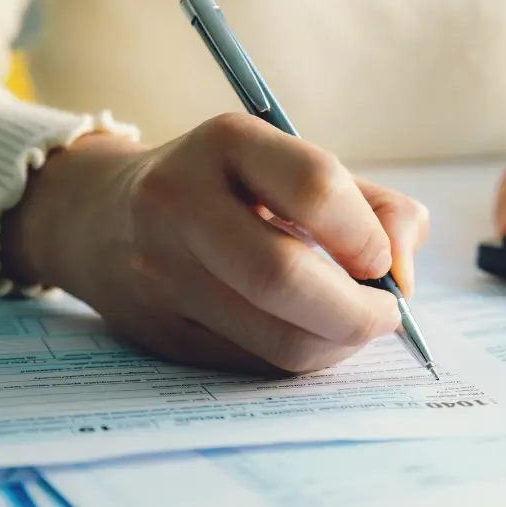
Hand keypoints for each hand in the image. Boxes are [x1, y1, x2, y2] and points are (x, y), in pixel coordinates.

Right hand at [0, 113, 429, 374]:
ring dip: (337, 343)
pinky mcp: (161, 331)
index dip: (367, 236)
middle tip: (387, 315)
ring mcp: (162, 271)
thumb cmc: (231, 188)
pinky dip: (303, 356)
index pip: (315, 188)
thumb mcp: (298, 167)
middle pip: (284, 276)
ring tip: (354, 324)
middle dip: (358, 312)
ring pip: (274, 337)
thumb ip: (376, 207)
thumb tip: (403, 276)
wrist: (102, 216)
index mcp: (227, 143)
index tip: (384, 262)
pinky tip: (310, 334)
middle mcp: (180, 202)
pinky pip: (256, 363)